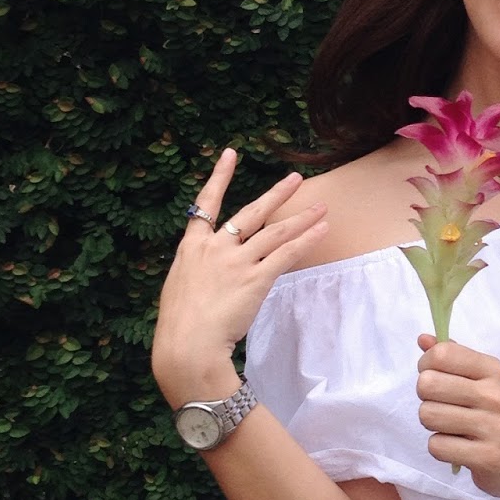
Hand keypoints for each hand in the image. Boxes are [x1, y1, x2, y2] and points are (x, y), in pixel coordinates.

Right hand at [151, 149, 326, 406]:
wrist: (187, 345)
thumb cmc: (178, 325)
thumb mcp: (178, 288)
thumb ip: (196, 272)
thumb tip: (206, 270)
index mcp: (192, 247)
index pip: (206, 204)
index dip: (219, 177)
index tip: (229, 154)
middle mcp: (216, 247)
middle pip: (252, 212)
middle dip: (276, 194)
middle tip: (296, 179)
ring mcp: (238, 261)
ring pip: (275, 232)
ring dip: (301, 218)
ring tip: (321, 207)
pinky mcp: (256, 279)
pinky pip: (286, 254)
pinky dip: (306, 240)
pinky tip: (321, 230)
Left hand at [415, 336, 499, 499]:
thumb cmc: (495, 415)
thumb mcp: (481, 379)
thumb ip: (452, 357)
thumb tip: (423, 339)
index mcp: (491, 370)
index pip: (442, 354)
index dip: (425, 366)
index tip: (435, 377)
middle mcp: (493, 395)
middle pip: (428, 384)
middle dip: (426, 398)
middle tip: (442, 407)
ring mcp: (492, 426)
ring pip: (428, 415)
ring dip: (432, 425)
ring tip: (451, 428)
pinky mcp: (487, 456)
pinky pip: (437, 446)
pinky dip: (440, 448)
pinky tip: (457, 447)